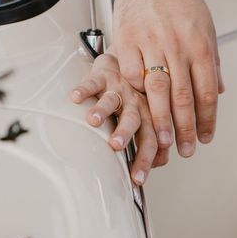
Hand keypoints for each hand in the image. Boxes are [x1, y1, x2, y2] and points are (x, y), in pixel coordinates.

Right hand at [71, 53, 165, 184]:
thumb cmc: (137, 94)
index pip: (151, 140)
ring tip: (93, 120)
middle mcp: (136, 102)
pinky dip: (84, 88)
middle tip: (116, 145)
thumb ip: (153, 137)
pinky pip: (92, 81)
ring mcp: (119, 89)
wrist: (129, 59)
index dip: (146, 158)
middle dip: (125, 132)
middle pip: (133, 119)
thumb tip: (161, 163)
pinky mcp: (103, 75)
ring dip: (102, 109)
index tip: (137, 178)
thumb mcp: (148, 115)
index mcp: (149, 115)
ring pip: (112, 100)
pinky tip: (75, 96)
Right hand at [108, 0, 223, 158]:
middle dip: (184, 129)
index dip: (206, 119)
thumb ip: (211, 60)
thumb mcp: (206, 27)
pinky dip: (135, 92)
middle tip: (184, 149)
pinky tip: (139, 104)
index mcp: (200, 44)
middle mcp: (178, 44)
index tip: (204, 137)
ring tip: (162, 141)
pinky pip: (131, 74)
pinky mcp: (127, 38)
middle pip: (183, 97)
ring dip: (160, 120)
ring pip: (157, 90)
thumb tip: (219, 91)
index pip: (207, 92)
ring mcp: (151, 41)